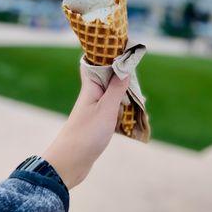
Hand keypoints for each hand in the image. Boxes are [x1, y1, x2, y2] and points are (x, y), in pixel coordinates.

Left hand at [42, 65, 129, 189]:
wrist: (70, 162)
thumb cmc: (86, 134)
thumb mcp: (106, 110)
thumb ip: (116, 89)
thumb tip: (125, 68)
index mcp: (91, 87)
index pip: (96, 63)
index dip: (109, 55)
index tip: (125, 50)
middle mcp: (92, 94)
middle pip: (109, 78)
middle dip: (123, 77)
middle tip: (139, 79)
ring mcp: (95, 108)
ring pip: (113, 94)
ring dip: (126, 95)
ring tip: (141, 99)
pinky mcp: (98, 121)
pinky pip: (113, 109)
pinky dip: (124, 109)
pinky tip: (135, 113)